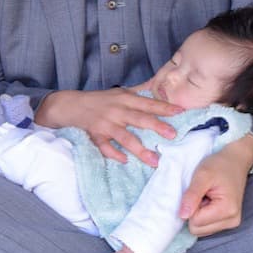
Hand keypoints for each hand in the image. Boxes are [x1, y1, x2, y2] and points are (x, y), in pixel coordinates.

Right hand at [35, 89, 179, 165]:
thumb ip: (138, 95)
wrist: (71, 105)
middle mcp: (117, 110)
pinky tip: (125, 161)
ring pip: (124, 137)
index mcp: (125, 98)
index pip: (148, 103)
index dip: (164, 107)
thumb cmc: (100, 100)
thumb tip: (160, 91)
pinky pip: (105, 146)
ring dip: (140, 149)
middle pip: (139, 118)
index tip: (181, 111)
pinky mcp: (95, 135)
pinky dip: (114, 154)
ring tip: (154, 160)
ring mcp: (106, 123)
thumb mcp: (119, 93)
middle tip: (173, 135)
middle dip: (156, 126)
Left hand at [178, 134, 252, 236]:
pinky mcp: (228, 221)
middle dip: (194, 212)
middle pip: (198, 230)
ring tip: (206, 196)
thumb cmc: (219, 165)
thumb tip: (182, 215)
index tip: (198, 191)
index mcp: (227, 211)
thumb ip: (192, 195)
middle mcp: (232, 221)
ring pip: (202, 230)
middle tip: (201, 194)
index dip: (191, 207)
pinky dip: (204, 214)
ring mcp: (232, 223)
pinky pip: (207, 226)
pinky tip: (209, 200)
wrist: (235, 160)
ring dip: (198, 213)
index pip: (196, 222)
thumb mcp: (202, 175)